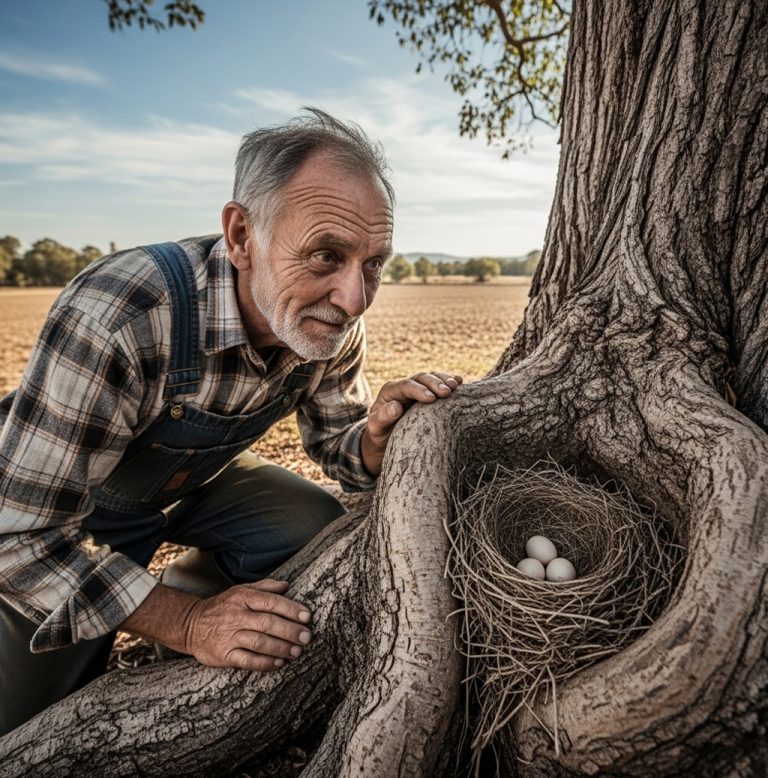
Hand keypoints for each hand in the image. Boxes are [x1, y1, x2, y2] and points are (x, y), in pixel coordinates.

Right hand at [184, 579, 311, 671]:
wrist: (190, 624)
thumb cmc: (223, 606)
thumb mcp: (240, 590)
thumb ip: (265, 587)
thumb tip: (287, 585)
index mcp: (242, 597)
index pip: (271, 602)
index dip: (291, 609)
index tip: (307, 616)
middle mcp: (236, 615)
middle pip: (268, 623)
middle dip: (290, 631)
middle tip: (307, 637)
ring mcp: (229, 636)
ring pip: (260, 643)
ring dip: (281, 648)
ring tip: (297, 651)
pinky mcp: (223, 655)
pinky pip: (247, 661)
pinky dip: (265, 663)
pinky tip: (279, 663)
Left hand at [361, 371, 462, 475]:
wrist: (387, 437)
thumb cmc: (380, 433)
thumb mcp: (376, 428)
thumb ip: (382, 417)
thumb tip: (396, 406)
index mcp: (390, 391)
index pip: (405, 386)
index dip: (418, 390)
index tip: (431, 398)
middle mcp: (404, 386)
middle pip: (420, 378)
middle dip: (434, 383)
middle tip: (447, 392)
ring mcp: (418, 387)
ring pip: (431, 377)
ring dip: (444, 380)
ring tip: (456, 386)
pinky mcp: (429, 392)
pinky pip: (439, 382)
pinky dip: (449, 380)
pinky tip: (460, 382)